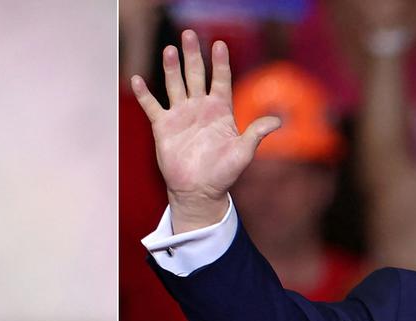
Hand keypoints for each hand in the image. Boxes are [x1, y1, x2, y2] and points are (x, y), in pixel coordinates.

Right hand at [130, 30, 279, 231]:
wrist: (199, 191)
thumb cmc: (223, 173)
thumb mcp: (244, 152)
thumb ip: (257, 133)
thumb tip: (278, 121)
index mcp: (220, 110)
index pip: (220, 79)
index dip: (220, 62)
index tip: (219, 44)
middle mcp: (199, 108)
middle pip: (196, 75)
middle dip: (193, 55)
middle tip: (189, 34)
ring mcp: (180, 116)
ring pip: (175, 85)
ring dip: (171, 68)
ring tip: (170, 50)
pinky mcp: (163, 127)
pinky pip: (152, 106)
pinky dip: (145, 94)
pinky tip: (137, 79)